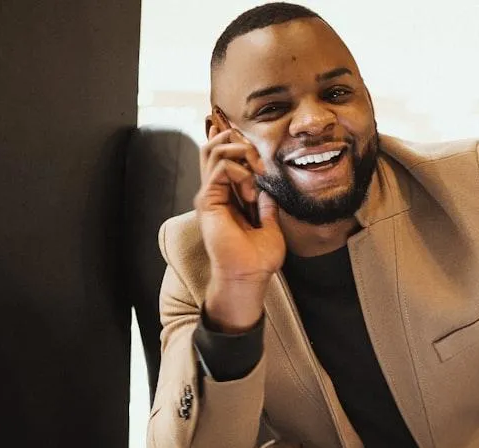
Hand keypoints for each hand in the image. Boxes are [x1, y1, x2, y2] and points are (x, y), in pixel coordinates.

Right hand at [196, 126, 284, 331]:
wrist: (248, 276)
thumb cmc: (257, 259)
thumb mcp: (270, 227)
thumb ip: (267, 207)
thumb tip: (269, 192)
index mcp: (227, 196)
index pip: (222, 157)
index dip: (235, 142)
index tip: (257, 150)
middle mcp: (214, 192)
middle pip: (213, 147)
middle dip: (237, 141)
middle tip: (257, 158)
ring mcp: (209, 195)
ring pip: (212, 150)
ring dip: (239, 153)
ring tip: (256, 172)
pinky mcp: (208, 201)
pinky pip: (219, 169)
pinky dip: (239, 172)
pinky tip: (250, 191)